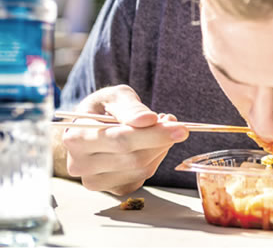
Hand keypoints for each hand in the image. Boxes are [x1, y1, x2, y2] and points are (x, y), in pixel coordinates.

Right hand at [61, 85, 188, 194]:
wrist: (91, 126)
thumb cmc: (103, 109)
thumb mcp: (115, 96)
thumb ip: (131, 107)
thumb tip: (149, 120)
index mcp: (76, 137)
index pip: (121, 140)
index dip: (154, 134)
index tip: (181, 128)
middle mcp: (80, 164)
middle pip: (134, 158)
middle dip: (162, 140)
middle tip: (175, 124)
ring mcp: (95, 181)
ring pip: (142, 169)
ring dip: (160, 148)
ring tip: (160, 128)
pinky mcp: (112, 189)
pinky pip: (143, 177)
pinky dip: (155, 158)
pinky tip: (151, 144)